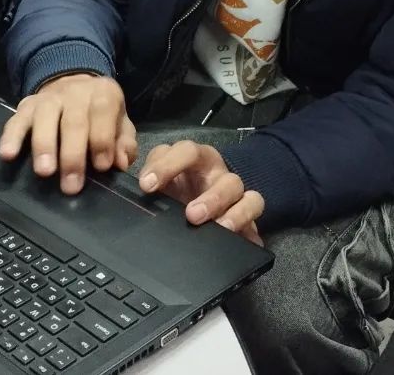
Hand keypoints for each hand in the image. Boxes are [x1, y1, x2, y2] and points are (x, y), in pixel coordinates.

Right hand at [0, 74, 136, 194]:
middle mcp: (75, 92)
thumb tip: (121, 163)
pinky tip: (7, 155)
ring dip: (44, 146)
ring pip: (45, 118)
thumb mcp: (120, 121)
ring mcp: (48, 98)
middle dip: (72, 155)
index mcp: (103, 93)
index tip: (101, 167)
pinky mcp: (26, 105)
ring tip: (44, 172)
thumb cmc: (100, 112)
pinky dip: (11, 137)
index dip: (102, 140)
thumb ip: (124, 142)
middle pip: (73, 121)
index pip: (102, 113)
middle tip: (71, 184)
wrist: (73, 82)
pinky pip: (16, 120)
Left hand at [138, 141, 263, 244]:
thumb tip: (139, 190)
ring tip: (220, 228)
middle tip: (191, 215)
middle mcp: (217, 173)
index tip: (147, 186)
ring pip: (246, 194)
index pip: (185, 150)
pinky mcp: (246, 216)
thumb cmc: (174, 188)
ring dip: (233, 212)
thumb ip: (150, 180)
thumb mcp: (159, 181)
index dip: (166, 165)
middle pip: (224, 175)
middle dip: (210, 196)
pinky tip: (242, 241)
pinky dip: (248, 227)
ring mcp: (235, 194)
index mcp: (195, 159)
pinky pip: (254, 216)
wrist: (195, 208)